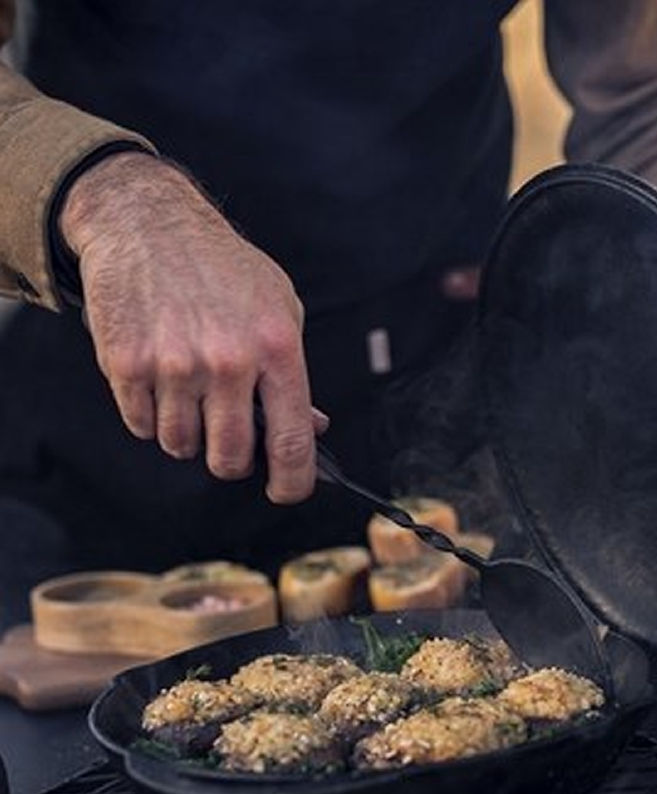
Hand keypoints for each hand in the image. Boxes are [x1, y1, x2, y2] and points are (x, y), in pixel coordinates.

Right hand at [59, 151, 321, 503]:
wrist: (147, 222)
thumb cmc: (223, 268)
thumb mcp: (279, 309)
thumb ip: (292, 373)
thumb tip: (312, 428)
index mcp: (277, 349)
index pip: (292, 441)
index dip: (293, 482)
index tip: (287, 490)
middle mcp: (229, 361)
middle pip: (230, 458)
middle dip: (231, 461)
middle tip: (228, 441)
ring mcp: (175, 365)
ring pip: (181, 446)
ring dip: (187, 435)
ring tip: (190, 395)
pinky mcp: (128, 364)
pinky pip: (142, 425)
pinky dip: (150, 416)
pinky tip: (160, 381)